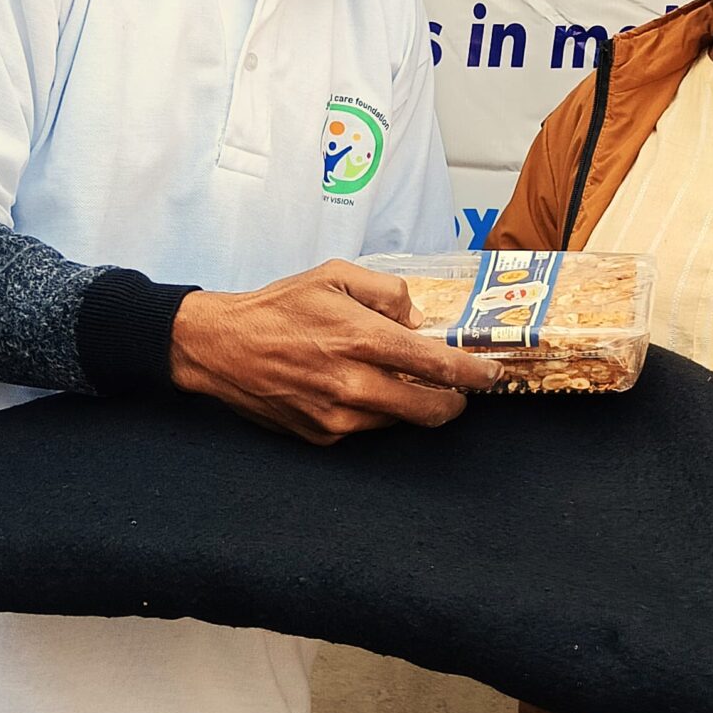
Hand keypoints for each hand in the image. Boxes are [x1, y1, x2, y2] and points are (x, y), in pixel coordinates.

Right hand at [169, 261, 499, 443]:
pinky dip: (373, 411)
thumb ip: (388, 292)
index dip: (474, 374)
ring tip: (397, 379)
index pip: (437, 366)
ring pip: (399, 420)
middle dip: (454, 402)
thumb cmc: (278, 307)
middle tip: (458, 389)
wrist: (220, 347)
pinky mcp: (321, 436)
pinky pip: (366, 428)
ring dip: (410, 404)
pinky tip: (357, 389)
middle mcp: (353, 384)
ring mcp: (336, 416)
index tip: (493, 375)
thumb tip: (419, 320)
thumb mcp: (335, 277)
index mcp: (362, 339)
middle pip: (430, 409)